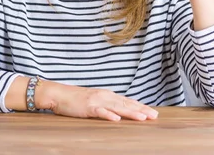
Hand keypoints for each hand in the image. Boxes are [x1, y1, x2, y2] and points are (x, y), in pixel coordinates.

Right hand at [40, 80, 157, 121]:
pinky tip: (116, 119)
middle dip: (141, 110)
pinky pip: (100, 112)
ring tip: (142, 118)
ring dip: (130, 112)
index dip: (141, 106)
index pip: (128, 101)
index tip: (153, 112)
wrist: (58, 94)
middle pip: (126, 104)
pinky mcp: (87, 107)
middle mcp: (105, 96)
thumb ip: (107, 104)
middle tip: (154, 115)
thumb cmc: (76, 99)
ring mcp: (96, 101)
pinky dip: (108, 115)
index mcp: (108, 95)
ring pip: (117, 107)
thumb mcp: (95, 100)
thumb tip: (120, 110)